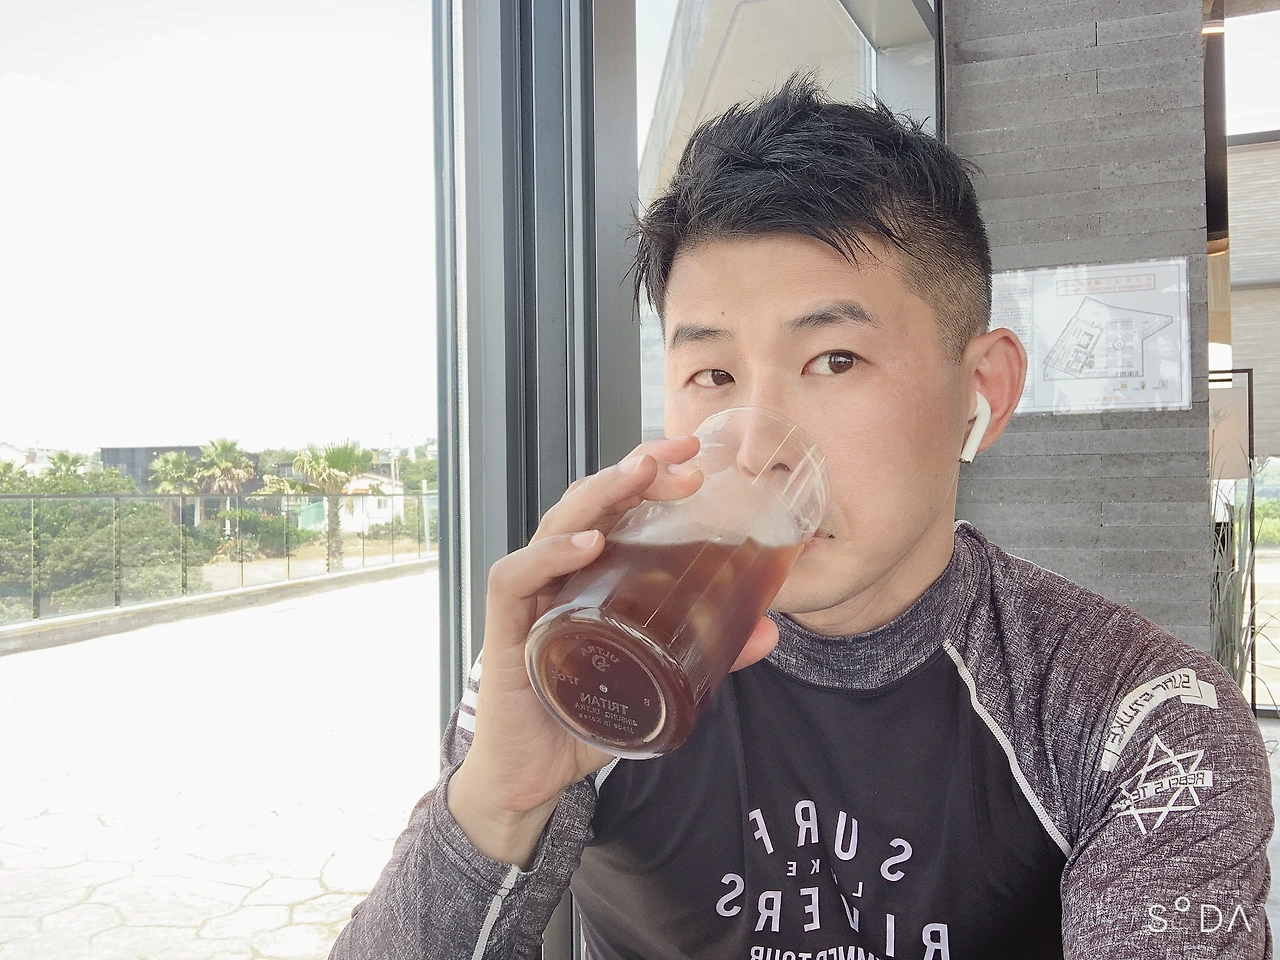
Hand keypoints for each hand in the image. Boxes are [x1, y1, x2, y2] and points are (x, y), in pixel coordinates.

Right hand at [450, 436, 725, 864]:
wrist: (527, 780)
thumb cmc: (581, 719)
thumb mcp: (655, 680)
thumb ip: (709, 654)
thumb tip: (770, 630)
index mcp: (589, 577)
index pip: (615, 507)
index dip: (649, 474)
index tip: (694, 455)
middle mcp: (555, 576)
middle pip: (588, 502)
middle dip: (633, 470)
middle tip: (681, 456)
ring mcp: (529, 600)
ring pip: (554, 525)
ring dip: (598, 495)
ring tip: (640, 477)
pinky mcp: (505, 631)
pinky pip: (516, 577)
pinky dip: (548, 554)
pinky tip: (587, 543)